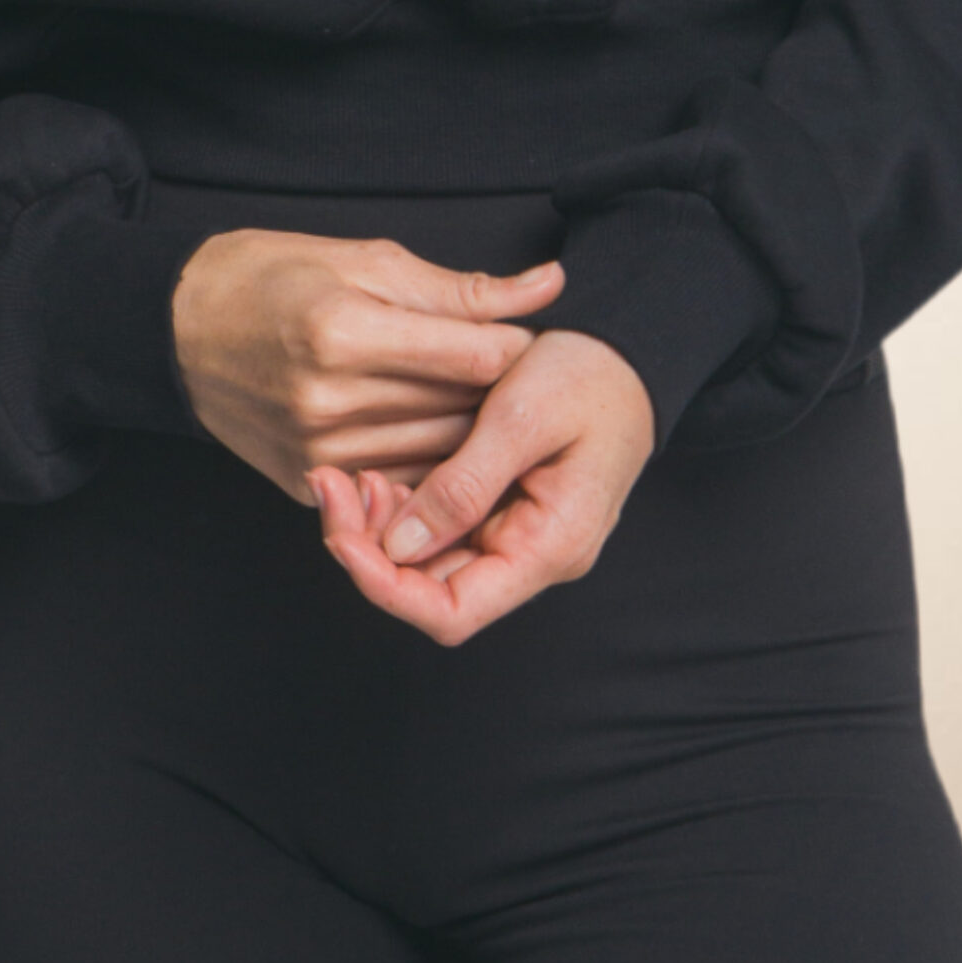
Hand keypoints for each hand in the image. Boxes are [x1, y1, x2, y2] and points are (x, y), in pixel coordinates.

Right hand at [170, 227, 566, 502]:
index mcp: (344, 331)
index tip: (529, 336)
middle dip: (499, 390)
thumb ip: (461, 289)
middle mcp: (329, 400)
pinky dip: (426, 457)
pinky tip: (430, 427)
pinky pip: (399, 479)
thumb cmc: (272, 277)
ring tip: (476, 395)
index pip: (475, 355)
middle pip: (461, 409)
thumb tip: (549, 286)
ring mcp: (316, 450)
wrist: (179, 328)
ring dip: (470, 428)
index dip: (518, 345)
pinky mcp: (308, 481)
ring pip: (438, 453)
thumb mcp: (366, 259)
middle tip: (514, 369)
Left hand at [307, 328, 654, 644]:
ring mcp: (519, 537)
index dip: (385, 588)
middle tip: (333, 487)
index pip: (453, 612)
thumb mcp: (523, 415)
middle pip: (433, 591)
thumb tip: (399, 546)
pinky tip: (379, 474)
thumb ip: (464, 484)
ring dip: (382, 529)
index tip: (339, 537)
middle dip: (371, 549)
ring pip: (430, 564)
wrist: (628, 351)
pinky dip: (404, 510)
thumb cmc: (588, 375)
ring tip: (351, 476)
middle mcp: (534, 556)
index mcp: (550, 547)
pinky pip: (442, 531)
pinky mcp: (503, 513)